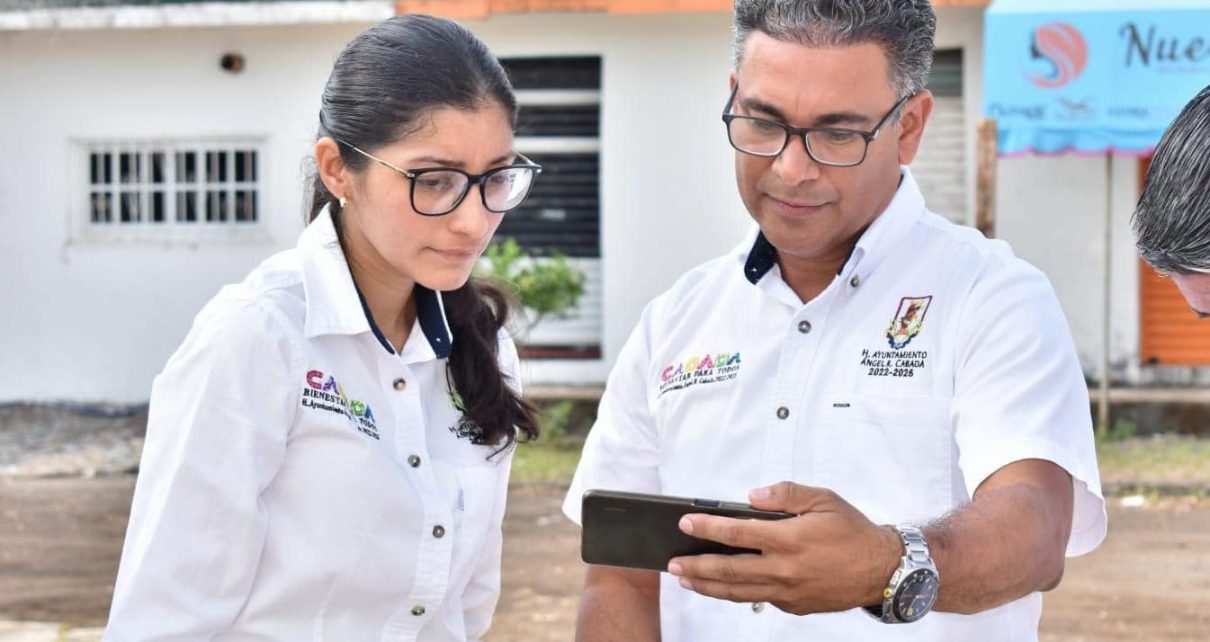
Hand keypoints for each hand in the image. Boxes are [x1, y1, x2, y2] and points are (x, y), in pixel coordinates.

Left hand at [667, 482, 900, 615]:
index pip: (737, 533)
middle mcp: (784, 568)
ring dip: (707, 586)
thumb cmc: (853, 531)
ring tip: (685, 580)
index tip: (685, 524)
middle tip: (672, 564)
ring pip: (737, 592)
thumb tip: (753, 496)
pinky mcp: (793, 605)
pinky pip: (758, 598)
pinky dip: (736, 594)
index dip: (707, 528)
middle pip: (728, 570)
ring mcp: (787, 591)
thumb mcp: (824, 499)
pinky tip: (721, 587)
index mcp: (788, 539)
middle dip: (695, 566)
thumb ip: (786, 493)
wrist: (882, 570)